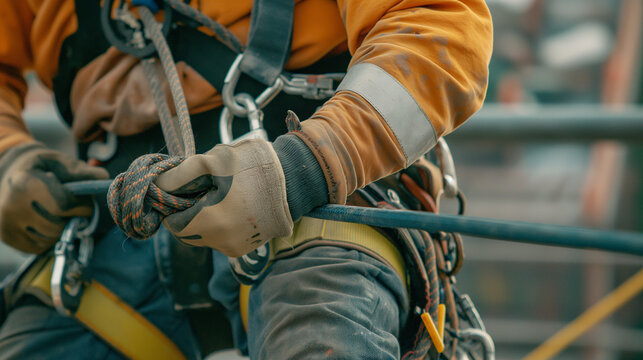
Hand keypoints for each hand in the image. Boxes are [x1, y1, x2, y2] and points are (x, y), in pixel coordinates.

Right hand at [0, 143, 108, 252]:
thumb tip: (104, 177)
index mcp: (25, 184)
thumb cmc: (40, 167)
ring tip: (60, 214)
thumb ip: (81, 171)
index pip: (63, 205)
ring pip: (50, 238)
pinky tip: (48, 222)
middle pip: (57, 225)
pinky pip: (39, 247)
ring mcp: (7, 224)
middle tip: (77, 210)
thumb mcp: (59, 162)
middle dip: (74, 219)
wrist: (6, 174)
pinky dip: (50, 239)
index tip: (87, 203)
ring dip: (63, 230)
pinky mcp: (8, 237)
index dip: (82, 207)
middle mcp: (12, 207)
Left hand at [154, 139, 292, 256]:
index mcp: (212, 222)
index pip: (173, 224)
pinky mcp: (246, 248)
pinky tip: (233, 206)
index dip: (173, 205)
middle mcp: (222, 242)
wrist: (293, 179)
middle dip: (188, 213)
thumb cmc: (252, 166)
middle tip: (203, 190)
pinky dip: (219, 226)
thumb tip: (158, 186)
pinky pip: (220, 239)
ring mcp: (235, 248)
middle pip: (187, 233)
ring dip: (203, 219)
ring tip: (220, 196)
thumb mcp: (212, 162)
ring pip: (203, 237)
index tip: (183, 189)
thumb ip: (179, 175)